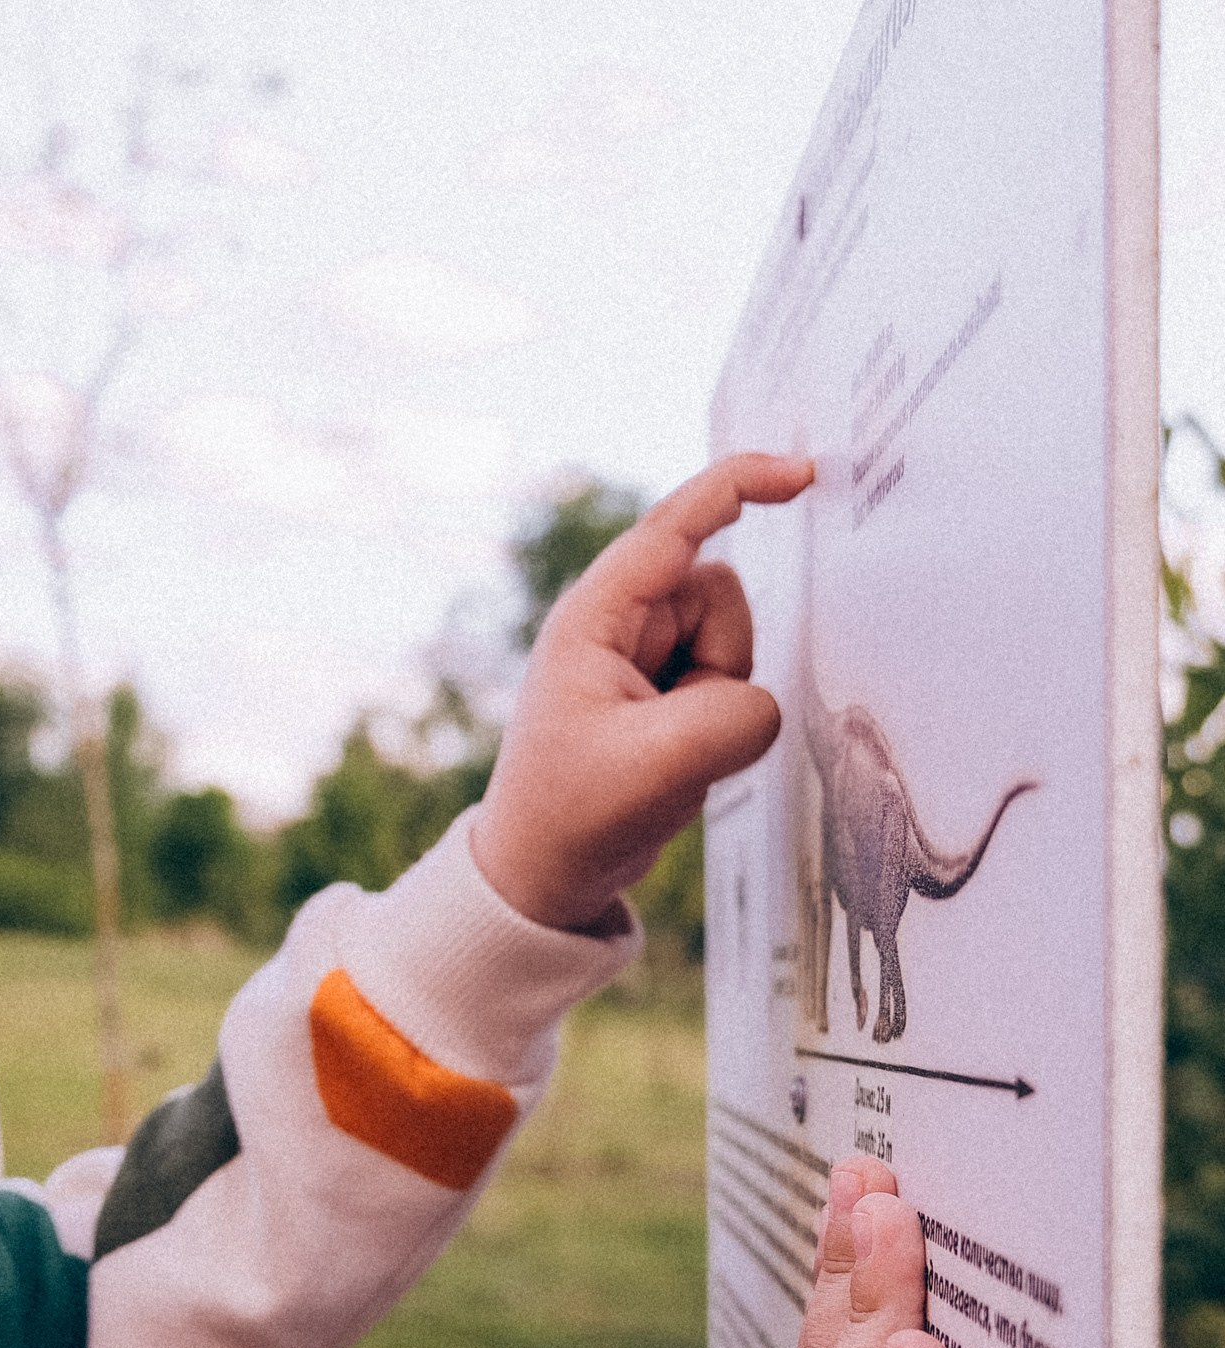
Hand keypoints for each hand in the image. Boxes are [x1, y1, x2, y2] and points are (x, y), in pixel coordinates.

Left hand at [470, 450, 813, 932]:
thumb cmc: (572, 814)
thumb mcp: (656, 767)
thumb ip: (734, 720)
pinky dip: (721, 723)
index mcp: (595, 618)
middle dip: (722, 659)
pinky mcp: (668, 694)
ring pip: (736, 644)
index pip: (675, 528)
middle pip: (722, 596)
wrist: (545, 873)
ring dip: (722, 699)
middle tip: (670, 729)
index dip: (739, 488)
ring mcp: (646, 659)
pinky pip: (731, 685)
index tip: (801, 474)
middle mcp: (620, 625)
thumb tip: (763, 704)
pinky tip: (674, 761)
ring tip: (666, 750)